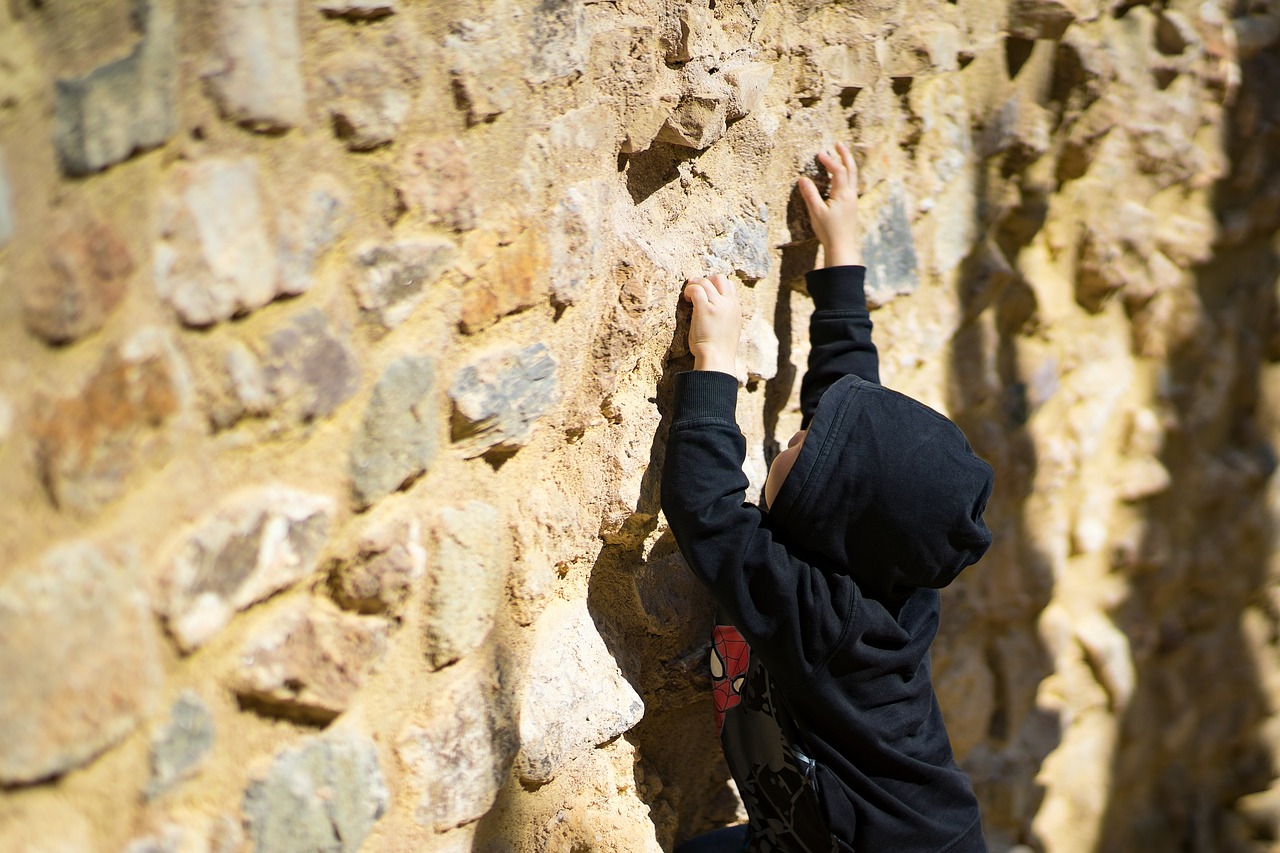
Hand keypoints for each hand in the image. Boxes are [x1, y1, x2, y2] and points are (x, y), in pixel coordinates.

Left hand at [682, 274, 741, 373]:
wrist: (717, 358)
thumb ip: (725, 316)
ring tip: (688, 296)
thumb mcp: (729, 329)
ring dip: (694, 285)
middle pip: (720, 277)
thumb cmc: (720, 349)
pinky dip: (689, 290)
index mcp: (736, 308)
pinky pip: (696, 289)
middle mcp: (729, 304)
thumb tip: (715, 311)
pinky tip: (686, 300)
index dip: (716, 285)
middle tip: (695, 289)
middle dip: (706, 279)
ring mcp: (718, 305)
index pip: (730, 285)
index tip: (706, 293)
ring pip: (705, 281)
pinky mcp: (705, 309)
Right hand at [798, 141, 861, 267]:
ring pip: (853, 176)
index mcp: (843, 194)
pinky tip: (840, 177)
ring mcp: (853, 200)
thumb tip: (802, 179)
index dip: (829, 161)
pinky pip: (851, 184)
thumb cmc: (828, 231)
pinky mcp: (851, 206)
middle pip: (851, 169)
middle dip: (845, 155)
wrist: (842, 247)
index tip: (819, 154)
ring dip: (847, 164)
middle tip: (838, 144)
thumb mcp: (816, 212)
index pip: (838, 171)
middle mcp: (851, 195)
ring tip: (841, 156)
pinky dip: (847, 174)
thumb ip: (810, 194)